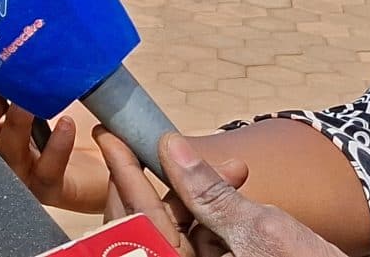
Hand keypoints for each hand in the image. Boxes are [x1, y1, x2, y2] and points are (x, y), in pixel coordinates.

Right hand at [0, 76, 107, 214]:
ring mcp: (24, 178)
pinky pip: (48, 171)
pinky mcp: (51, 191)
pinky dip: (56, 147)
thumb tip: (21, 54)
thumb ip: (25, 89)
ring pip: (9, 154)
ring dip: (16, 125)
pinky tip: (66, 124)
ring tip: (27, 103)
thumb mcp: (44, 105)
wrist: (106, 170)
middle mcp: (3, 159)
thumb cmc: (71, 132)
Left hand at [103, 130, 345, 256]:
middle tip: (159, 143)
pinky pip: (196, 234)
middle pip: (144, 224)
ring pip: (171, 226)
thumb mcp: (261, 228)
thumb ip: (211, 193)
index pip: (139, 219)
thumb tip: (171, 147)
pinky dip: (209, 208)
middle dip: (154, 182)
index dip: (123, 173)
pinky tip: (233, 181)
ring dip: (191, 193)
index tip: (108, 134)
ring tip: (226, 167)